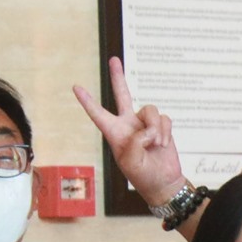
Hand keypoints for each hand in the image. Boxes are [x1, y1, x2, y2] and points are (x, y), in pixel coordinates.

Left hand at [73, 58, 185, 206]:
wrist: (164, 181)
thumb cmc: (143, 176)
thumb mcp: (131, 163)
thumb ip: (135, 143)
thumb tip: (146, 130)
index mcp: (114, 133)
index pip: (98, 114)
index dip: (88, 101)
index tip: (76, 88)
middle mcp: (128, 124)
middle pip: (122, 95)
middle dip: (118, 77)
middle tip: (113, 60)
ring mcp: (145, 124)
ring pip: (150, 110)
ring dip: (155, 128)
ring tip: (155, 144)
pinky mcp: (161, 126)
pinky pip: (163, 119)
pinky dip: (165, 131)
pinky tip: (162, 144)